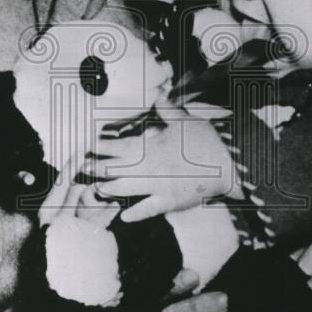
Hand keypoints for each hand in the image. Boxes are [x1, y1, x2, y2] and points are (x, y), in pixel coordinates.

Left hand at [86, 108, 235, 221]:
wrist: (229, 164)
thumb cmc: (207, 140)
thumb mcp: (185, 120)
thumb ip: (167, 109)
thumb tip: (157, 94)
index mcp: (150, 145)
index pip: (119, 146)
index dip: (101, 146)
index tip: (87, 145)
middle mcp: (149, 166)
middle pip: (116, 168)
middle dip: (98, 167)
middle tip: (82, 168)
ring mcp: (158, 185)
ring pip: (126, 188)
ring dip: (110, 188)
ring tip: (97, 189)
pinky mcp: (170, 201)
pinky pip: (148, 209)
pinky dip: (135, 214)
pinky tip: (124, 217)